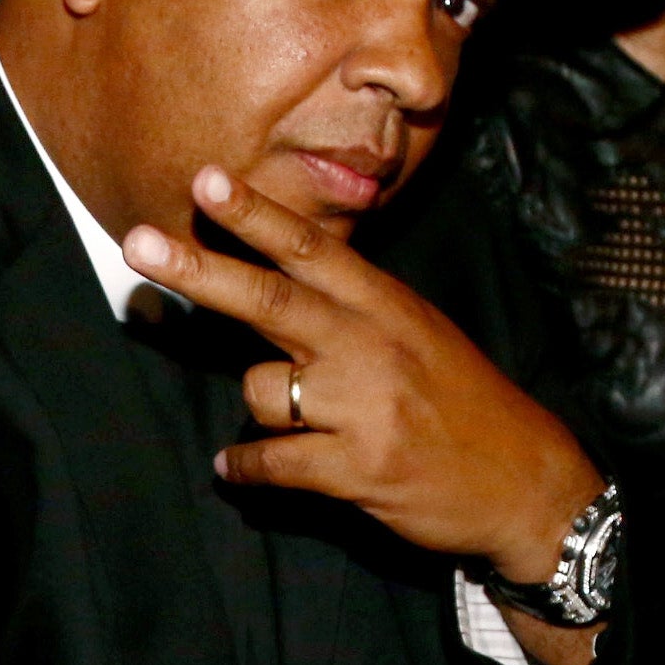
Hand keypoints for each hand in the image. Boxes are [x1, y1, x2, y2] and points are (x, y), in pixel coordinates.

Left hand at [121, 167, 605, 581]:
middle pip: (269, 299)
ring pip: (260, 389)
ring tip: (305, 423)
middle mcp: (372, 345)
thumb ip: (351, 307)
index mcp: (386, 304)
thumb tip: (275, 280)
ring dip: (265, 408)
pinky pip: (269, 460)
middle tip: (137, 242)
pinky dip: (245, 468)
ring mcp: (364, 406)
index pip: (311, 248)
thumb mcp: (420, 333)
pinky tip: (238, 469)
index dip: (254, 214)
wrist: (527, 485)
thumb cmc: (462, 405)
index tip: (205, 179)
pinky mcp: (356, 467)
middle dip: (199, 270)